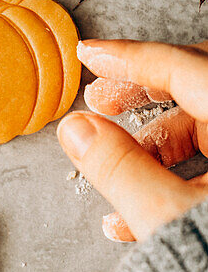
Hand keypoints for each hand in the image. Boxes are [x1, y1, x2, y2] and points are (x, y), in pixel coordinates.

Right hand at [57, 39, 207, 241]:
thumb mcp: (171, 218)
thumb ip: (119, 169)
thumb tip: (77, 129)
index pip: (184, 68)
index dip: (130, 59)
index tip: (91, 54)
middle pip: (200, 91)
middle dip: (143, 97)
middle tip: (101, 101)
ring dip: (155, 149)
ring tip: (110, 169)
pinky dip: (180, 181)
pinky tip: (133, 217)